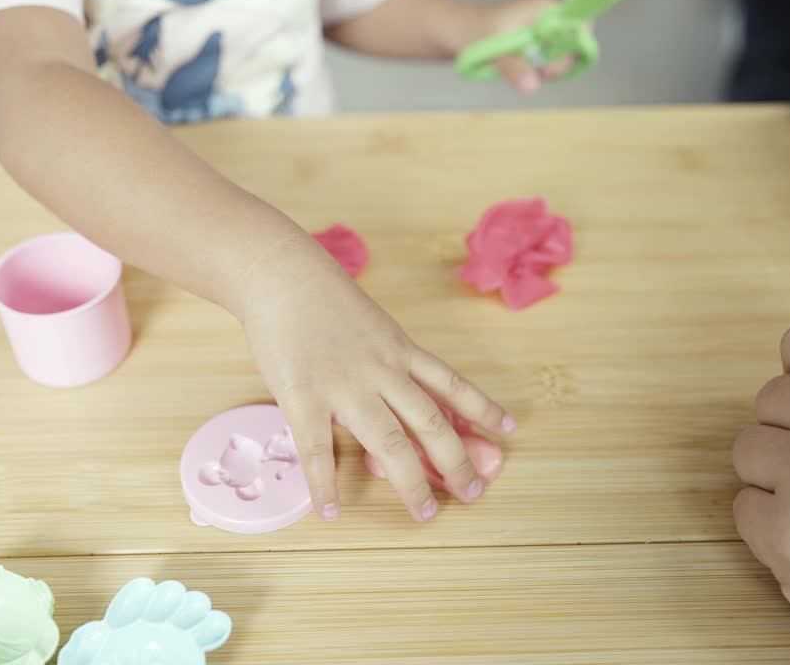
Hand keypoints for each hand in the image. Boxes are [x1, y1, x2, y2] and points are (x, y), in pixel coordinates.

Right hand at [235, 236, 515, 522]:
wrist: (281, 273)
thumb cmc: (321, 295)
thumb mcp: (370, 322)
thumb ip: (387, 356)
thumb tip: (401, 388)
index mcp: (400, 350)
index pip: (452, 384)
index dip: (483, 409)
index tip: (508, 430)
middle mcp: (383, 372)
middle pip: (432, 424)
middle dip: (457, 462)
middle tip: (473, 493)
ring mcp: (345, 387)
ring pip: (390, 443)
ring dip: (412, 484)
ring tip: (425, 515)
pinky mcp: (305, 397)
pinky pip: (318, 450)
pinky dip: (325, 485)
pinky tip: (331, 511)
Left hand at [474, 0, 577, 94]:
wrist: (455, 33)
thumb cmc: (473, 33)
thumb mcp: (494, 52)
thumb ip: (514, 68)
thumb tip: (532, 87)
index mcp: (545, 9)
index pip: (581, 25)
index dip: (574, 48)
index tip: (550, 65)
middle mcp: (549, 18)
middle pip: (573, 46)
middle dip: (557, 65)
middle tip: (534, 72)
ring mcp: (543, 32)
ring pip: (561, 58)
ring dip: (545, 71)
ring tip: (519, 69)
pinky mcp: (535, 45)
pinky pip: (548, 62)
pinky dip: (537, 72)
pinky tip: (519, 71)